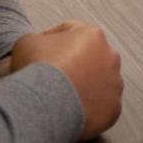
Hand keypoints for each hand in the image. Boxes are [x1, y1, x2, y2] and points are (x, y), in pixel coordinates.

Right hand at [8, 20, 123, 142]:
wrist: (45, 102)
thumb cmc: (38, 68)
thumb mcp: (27, 41)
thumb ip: (40, 39)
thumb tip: (41, 49)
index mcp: (93, 35)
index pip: (73, 31)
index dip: (53, 38)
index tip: (40, 51)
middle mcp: (111, 57)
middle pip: (91, 57)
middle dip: (74, 64)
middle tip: (53, 76)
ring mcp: (115, 84)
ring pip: (99, 84)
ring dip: (84, 87)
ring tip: (61, 97)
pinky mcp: (113, 108)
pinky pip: (100, 107)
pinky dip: (87, 109)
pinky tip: (70, 112)